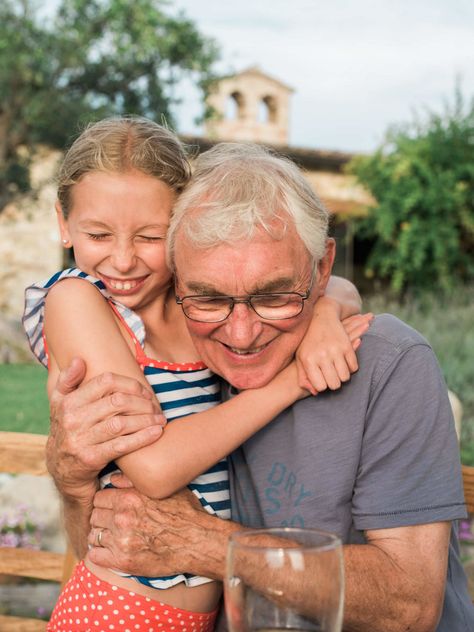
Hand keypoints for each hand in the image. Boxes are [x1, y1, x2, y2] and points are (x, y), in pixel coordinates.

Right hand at [47, 358, 165, 502]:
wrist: (60, 468)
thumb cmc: (67, 428)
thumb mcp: (59, 404)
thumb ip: (67, 380)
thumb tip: (79, 360)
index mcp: (69, 402)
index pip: (105, 382)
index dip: (130, 384)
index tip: (144, 391)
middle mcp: (73, 420)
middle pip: (117, 402)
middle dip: (142, 403)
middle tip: (156, 406)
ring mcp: (81, 440)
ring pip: (121, 423)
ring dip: (146, 419)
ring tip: (161, 418)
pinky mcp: (91, 459)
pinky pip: (122, 445)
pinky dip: (143, 438)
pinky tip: (157, 432)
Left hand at [87, 481, 216, 577]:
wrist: (197, 542)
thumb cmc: (184, 513)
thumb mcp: (163, 489)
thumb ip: (134, 482)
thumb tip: (114, 478)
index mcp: (129, 498)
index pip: (99, 497)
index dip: (106, 502)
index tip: (112, 508)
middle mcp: (122, 518)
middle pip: (94, 515)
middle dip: (103, 518)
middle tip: (114, 523)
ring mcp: (121, 540)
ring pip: (93, 535)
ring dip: (101, 536)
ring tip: (113, 537)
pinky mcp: (123, 561)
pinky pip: (95, 556)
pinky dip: (100, 554)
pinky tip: (111, 552)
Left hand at [296, 307, 372, 393]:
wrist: (321, 317)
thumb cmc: (307, 340)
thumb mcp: (300, 357)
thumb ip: (303, 377)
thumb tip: (315, 393)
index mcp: (308, 360)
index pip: (320, 386)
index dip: (322, 385)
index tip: (322, 380)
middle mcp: (322, 355)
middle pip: (334, 384)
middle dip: (334, 383)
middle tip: (332, 378)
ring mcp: (335, 350)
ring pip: (346, 377)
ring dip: (343, 376)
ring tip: (338, 371)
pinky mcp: (347, 345)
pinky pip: (354, 367)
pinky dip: (351, 368)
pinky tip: (345, 364)